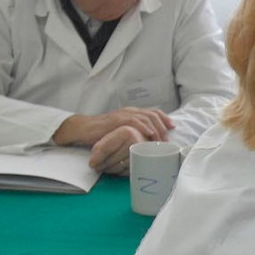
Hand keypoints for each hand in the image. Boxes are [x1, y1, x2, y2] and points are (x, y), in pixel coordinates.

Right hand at [53, 107, 173, 148]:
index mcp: (132, 113)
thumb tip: (147, 143)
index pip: (153, 112)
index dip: (164, 119)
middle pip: (152, 114)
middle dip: (162, 125)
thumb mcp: (121, 132)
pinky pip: (133, 121)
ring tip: (160, 139)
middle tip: (167, 138)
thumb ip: (133, 133)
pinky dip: (143, 126)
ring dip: (155, 128)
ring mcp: (123, 114)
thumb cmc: (101, 132)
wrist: (82, 129)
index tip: (172, 128)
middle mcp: (129, 111)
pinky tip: (149, 133)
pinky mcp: (116, 120)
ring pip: (145, 117)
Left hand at [89, 125, 148, 174]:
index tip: (91, 164)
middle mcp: (136, 141)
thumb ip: (102, 145)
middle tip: (97, 167)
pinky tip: (117, 168)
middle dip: (103, 164)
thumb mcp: (113, 135)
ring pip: (120, 166)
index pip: (107, 148)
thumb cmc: (127, 136)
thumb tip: (93, 162)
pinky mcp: (146, 162)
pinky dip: (121, 171)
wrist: (147, 137)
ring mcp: (142, 152)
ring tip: (106, 167)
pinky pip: (129, 171)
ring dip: (111, 169)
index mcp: (126, 132)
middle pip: (113, 159)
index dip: (97, 157)